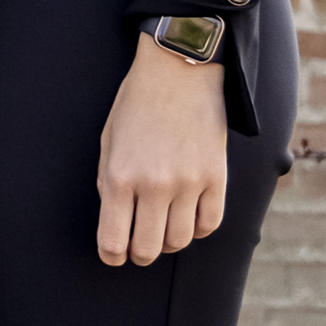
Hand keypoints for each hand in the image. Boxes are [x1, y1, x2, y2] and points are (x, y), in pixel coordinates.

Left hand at [94, 36, 229, 266]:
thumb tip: (117, 223)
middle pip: (148, 250)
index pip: (114, 242)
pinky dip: (198, 227)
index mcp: (120, 177)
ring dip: (168, 241)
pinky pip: (210, 224)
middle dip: (139, 254)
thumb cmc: (137, 104)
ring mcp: (188, 183)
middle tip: (139, 245)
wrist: (179, 70)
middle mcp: (154, 185)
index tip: (114, 254)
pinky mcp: (216, 177)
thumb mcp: (109, 141)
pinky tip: (188, 215)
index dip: (112, 255)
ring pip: (180, 241)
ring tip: (163, 226)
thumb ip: (109, 184)